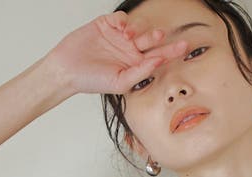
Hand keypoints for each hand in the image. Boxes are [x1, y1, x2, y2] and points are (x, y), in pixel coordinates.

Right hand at [47, 11, 189, 95]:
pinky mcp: (106, 25)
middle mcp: (129, 50)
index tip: (184, 48)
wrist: (67, 70)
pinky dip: (123, 21)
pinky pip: (121, 18)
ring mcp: (118, 36)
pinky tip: (121, 29)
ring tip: (132, 36)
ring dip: (139, 29)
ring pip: (137, 27)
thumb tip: (158, 61)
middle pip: (151, 41)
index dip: (171, 52)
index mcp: (135, 65)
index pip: (157, 57)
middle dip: (160, 38)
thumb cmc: (91, 81)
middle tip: (163, 37)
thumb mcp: (120, 82)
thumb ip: (140, 72)